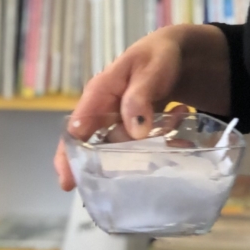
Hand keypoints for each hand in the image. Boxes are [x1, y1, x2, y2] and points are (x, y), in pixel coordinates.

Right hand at [54, 32, 183, 190]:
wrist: (181, 55)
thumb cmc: (159, 56)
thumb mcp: (151, 69)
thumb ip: (140, 95)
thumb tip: (134, 131)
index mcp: (100, 94)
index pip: (76, 127)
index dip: (68, 155)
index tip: (68, 181)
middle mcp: (105, 113)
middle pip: (91, 147)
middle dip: (96, 170)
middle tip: (104, 194)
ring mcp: (122, 124)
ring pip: (120, 152)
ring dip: (137, 161)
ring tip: (161, 155)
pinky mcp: (139, 132)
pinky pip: (143, 149)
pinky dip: (159, 151)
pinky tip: (176, 144)